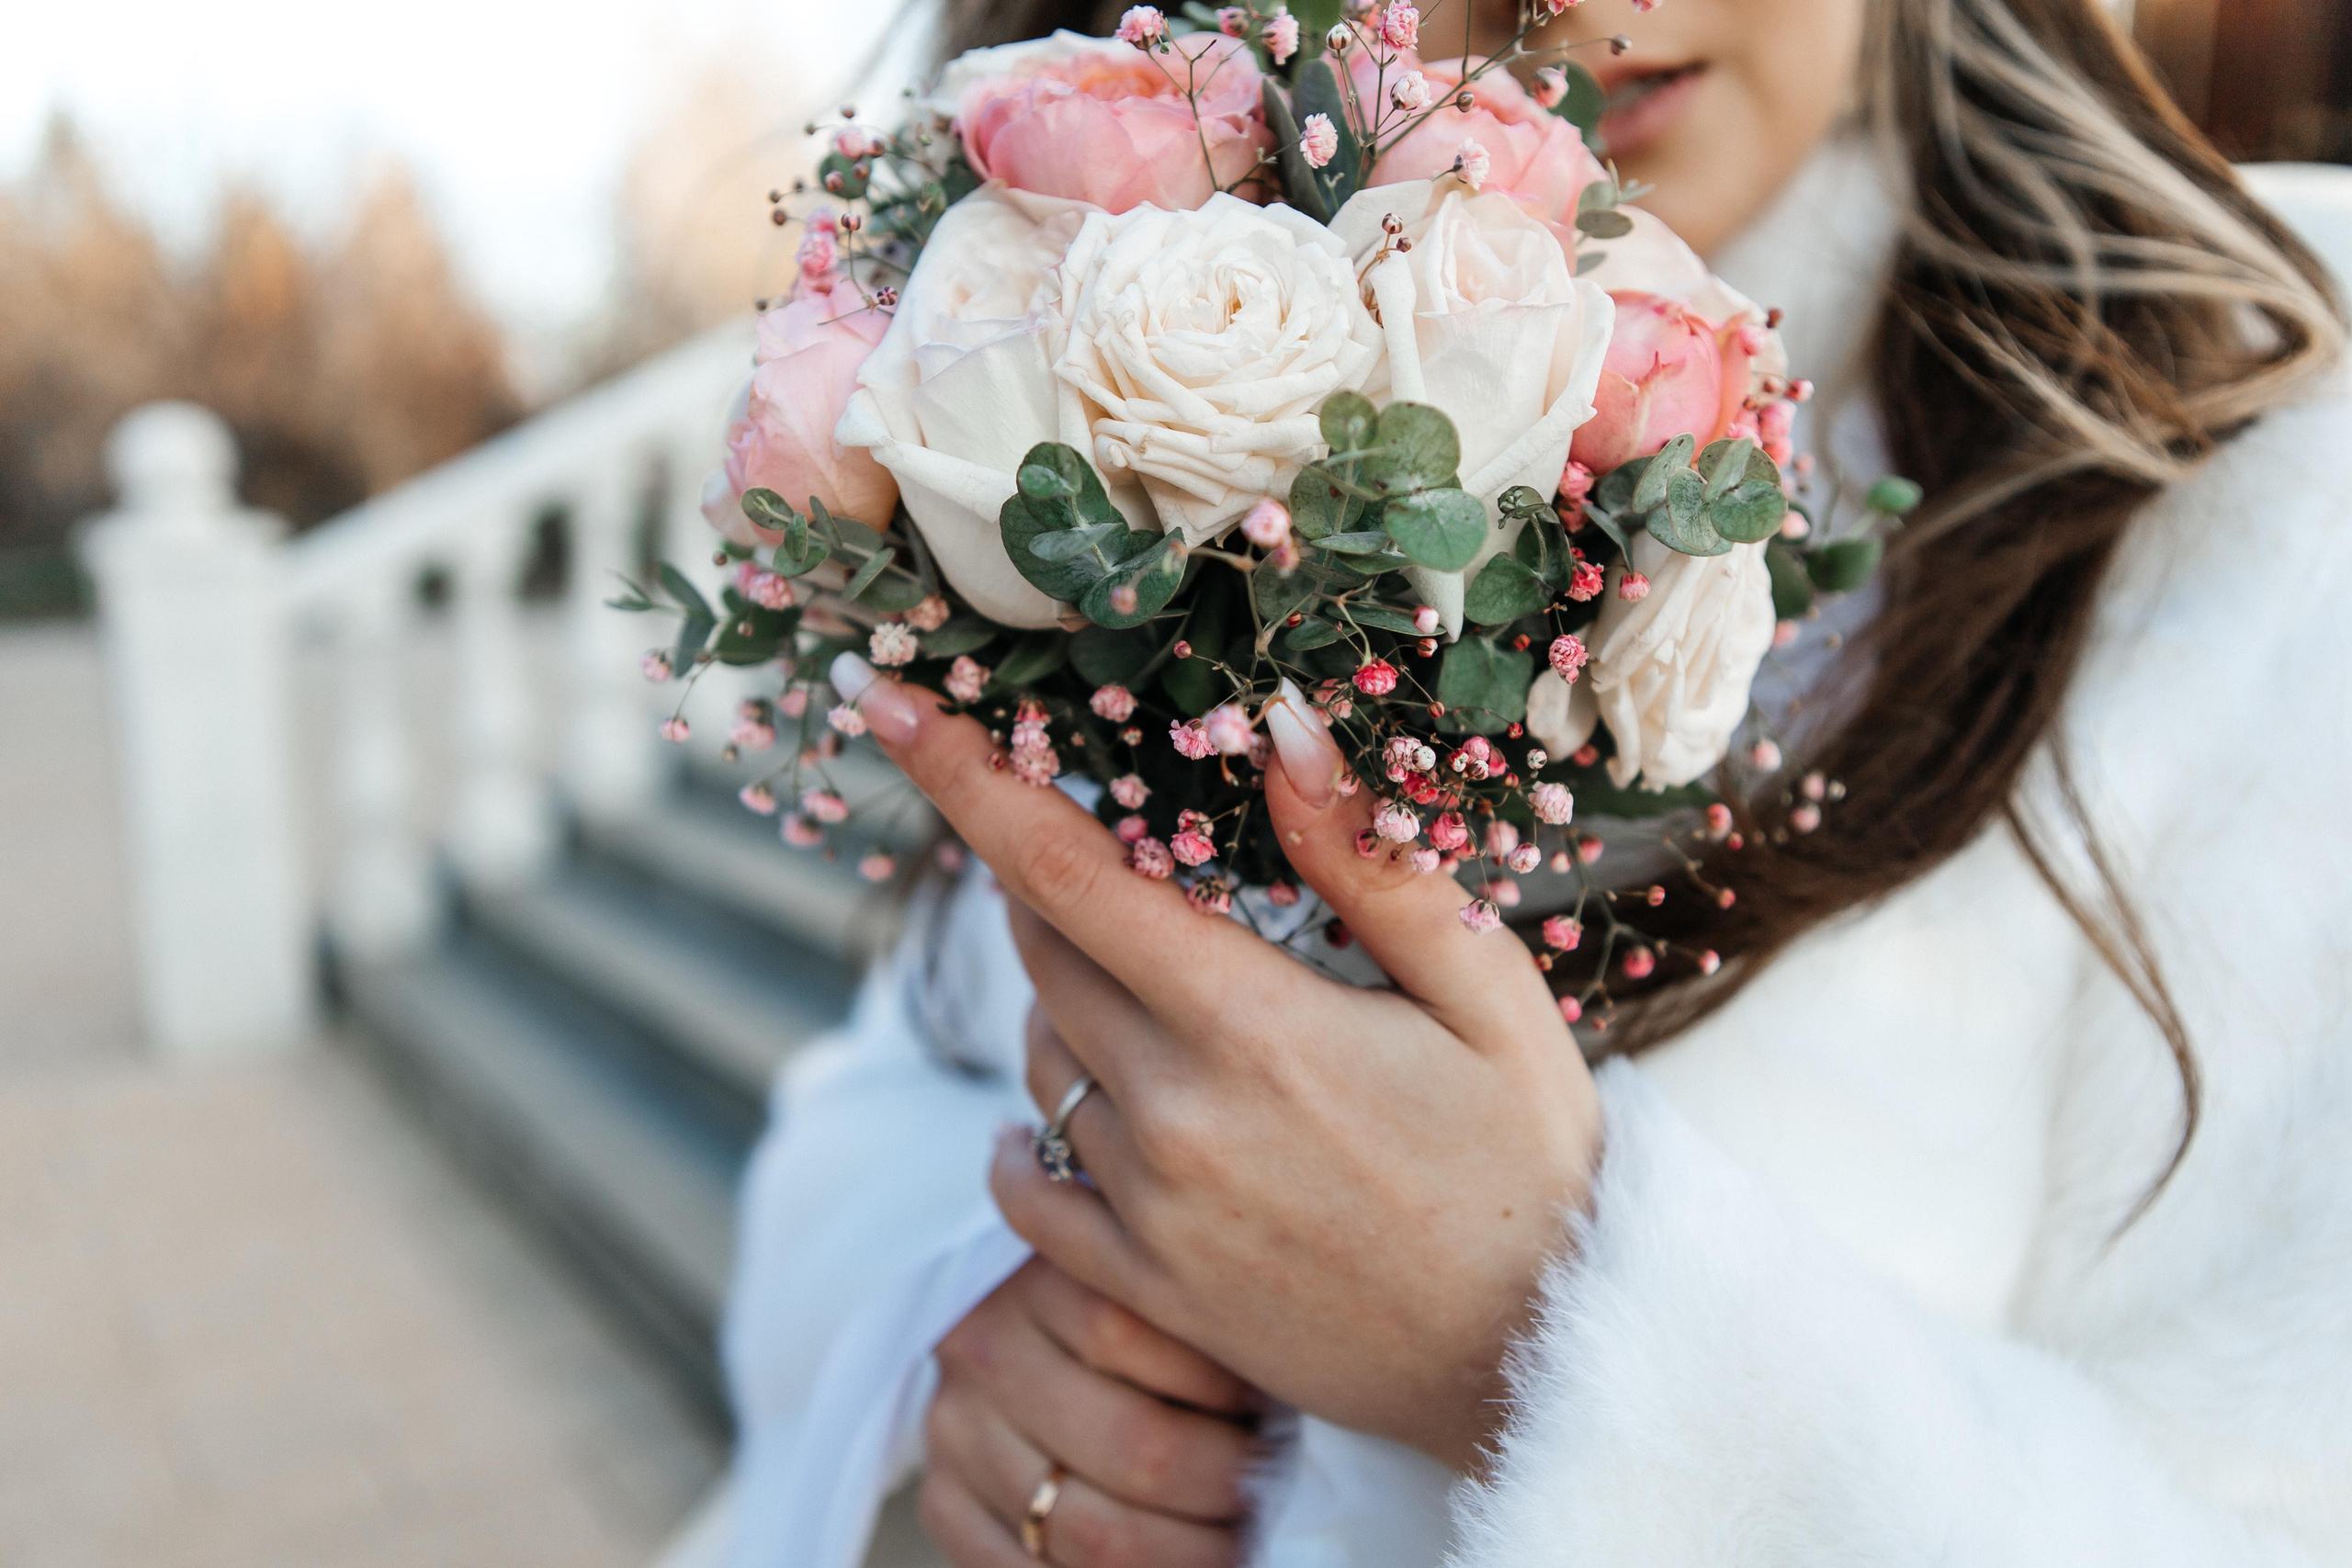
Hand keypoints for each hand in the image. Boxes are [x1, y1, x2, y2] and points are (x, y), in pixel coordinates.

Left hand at [835, 655, 1602, 1472]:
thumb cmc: (1529, 1161)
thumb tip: (1280, 726)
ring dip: (1066, 1001)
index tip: (885, 697)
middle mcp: (1173, 1114)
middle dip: (1049, 880)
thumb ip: (1369, 862)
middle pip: (1038, 950)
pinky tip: (1070, 1113)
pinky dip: (1025, 1133)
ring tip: (1158, 996)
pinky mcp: (1141, 1286)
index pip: (1064, 872)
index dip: (965, 775)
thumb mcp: (1484, 992)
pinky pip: (1022, 1187)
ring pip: (1036, 1057)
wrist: (1536, 1361)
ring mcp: (1147, 1209)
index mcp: (1252, 1024)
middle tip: (1114, 859)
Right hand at [921, 1258, 1258, 1567]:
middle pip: (1134, 1447)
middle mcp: (985, 1351)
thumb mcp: (1149, 1281)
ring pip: (1092, 1533)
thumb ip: (1195, 1309)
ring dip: (1187, 1555)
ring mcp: (953, 1433)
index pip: (1135, 1336)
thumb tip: (1293, 1380)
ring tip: (1238, 1541)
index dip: (1227, 1387)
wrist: (1015, 1340)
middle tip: (1272, 1491)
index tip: (1282, 1406)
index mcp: (1040, 1277)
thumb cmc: (1127, 1316)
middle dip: (1225, 1487)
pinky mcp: (942, 1503)